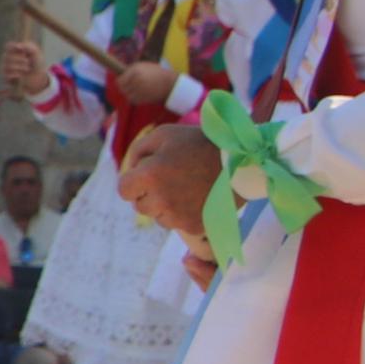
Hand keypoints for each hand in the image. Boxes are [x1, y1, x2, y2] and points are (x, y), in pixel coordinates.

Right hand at [0, 38, 45, 96]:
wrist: (39, 76)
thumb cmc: (36, 63)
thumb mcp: (34, 52)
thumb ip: (27, 46)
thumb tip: (18, 46)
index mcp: (13, 51)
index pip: (8, 46)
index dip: (15, 47)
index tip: (23, 51)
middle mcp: (7, 59)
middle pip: (7, 56)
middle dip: (20, 59)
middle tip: (28, 61)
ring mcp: (5, 69)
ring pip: (8, 66)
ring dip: (20, 67)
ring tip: (27, 69)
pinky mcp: (6, 78)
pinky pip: (8, 75)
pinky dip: (17, 75)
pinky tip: (22, 75)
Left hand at [114, 59, 180, 107]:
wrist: (170, 83)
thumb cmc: (155, 72)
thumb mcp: (143, 66)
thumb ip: (131, 70)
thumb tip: (120, 75)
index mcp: (135, 71)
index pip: (120, 80)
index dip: (120, 81)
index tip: (123, 81)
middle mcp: (136, 81)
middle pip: (122, 89)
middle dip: (124, 87)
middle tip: (129, 86)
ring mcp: (140, 90)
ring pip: (127, 95)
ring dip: (129, 93)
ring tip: (135, 90)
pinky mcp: (144, 99)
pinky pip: (133, 100)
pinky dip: (135, 98)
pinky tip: (139, 94)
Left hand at [118, 123, 223, 253]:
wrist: (240, 161)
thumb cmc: (198, 144)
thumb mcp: (164, 135)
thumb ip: (139, 151)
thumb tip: (130, 170)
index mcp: (149, 176)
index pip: (124, 190)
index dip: (133, 182)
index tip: (146, 176)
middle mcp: (160, 200)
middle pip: (140, 206)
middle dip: (149, 194)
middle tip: (170, 180)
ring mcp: (177, 217)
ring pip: (158, 217)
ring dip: (165, 206)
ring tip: (185, 188)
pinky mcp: (193, 227)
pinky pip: (177, 224)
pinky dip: (182, 214)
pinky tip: (196, 198)